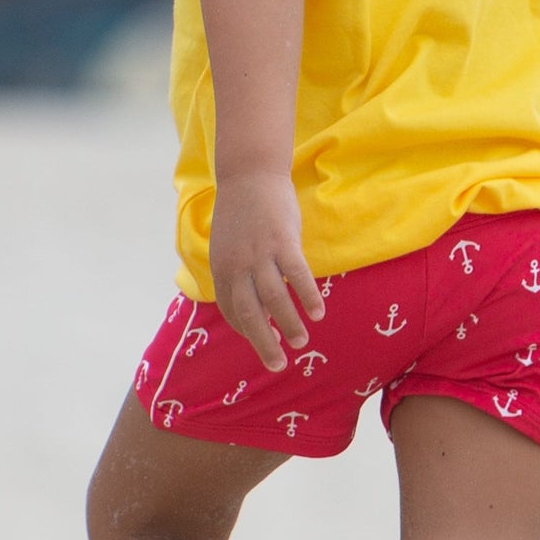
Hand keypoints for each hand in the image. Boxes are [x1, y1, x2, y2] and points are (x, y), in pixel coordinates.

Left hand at [209, 171, 324, 370]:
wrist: (250, 175)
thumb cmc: (242, 211)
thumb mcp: (227, 243)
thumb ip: (235, 270)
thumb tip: (251, 297)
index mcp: (222, 267)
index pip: (231, 309)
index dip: (246, 329)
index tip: (262, 340)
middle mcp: (237, 265)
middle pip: (250, 313)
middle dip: (264, 342)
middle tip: (277, 364)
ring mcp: (260, 254)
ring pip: (274, 299)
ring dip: (288, 324)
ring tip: (301, 342)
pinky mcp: (283, 241)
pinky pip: (297, 276)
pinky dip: (307, 296)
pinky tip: (318, 313)